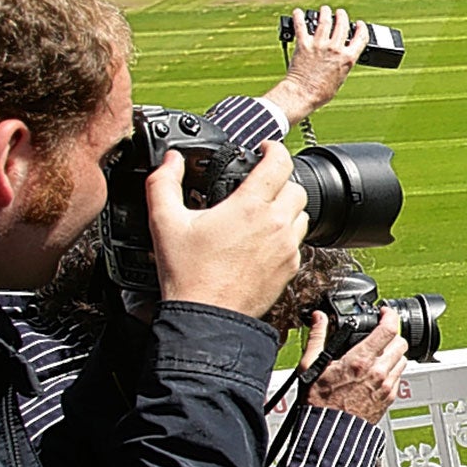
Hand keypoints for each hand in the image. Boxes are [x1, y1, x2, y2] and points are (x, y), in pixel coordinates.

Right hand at [146, 145, 306, 316]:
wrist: (207, 317)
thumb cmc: (189, 275)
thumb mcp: (165, 222)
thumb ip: (164, 183)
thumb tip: (170, 160)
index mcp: (250, 206)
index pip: (279, 162)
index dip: (273, 148)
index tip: (264, 149)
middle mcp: (275, 224)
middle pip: (295, 186)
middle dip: (279, 179)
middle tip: (260, 183)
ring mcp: (287, 247)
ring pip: (302, 213)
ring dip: (286, 206)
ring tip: (263, 210)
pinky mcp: (291, 267)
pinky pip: (299, 240)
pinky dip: (287, 233)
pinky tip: (265, 239)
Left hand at [266, 5, 367, 124]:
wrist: (304, 94)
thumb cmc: (322, 92)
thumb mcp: (341, 77)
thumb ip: (343, 63)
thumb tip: (341, 57)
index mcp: (348, 58)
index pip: (360, 37)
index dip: (361, 28)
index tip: (359, 24)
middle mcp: (335, 48)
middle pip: (342, 25)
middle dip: (342, 16)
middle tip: (340, 13)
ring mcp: (319, 45)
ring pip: (324, 21)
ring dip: (325, 13)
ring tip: (325, 9)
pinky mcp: (303, 44)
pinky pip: (300, 26)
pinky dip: (299, 17)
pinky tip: (298, 12)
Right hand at [305, 307, 407, 422]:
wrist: (329, 433)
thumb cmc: (319, 404)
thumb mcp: (311, 366)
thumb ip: (317, 337)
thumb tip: (319, 318)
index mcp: (360, 361)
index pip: (388, 329)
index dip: (390, 316)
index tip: (385, 312)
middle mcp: (378, 372)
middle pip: (400, 342)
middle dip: (392, 334)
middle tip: (380, 334)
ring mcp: (386, 386)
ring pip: (403, 359)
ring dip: (394, 352)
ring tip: (379, 353)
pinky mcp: (390, 398)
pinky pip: (400, 376)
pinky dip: (393, 370)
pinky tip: (378, 372)